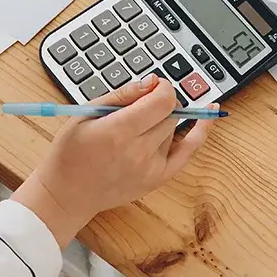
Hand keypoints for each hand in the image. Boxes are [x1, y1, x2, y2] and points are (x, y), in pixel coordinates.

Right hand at [11, 74, 212, 246]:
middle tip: (143, 103)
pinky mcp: (157, 179)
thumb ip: (121, 95)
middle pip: (169, 114)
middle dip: (161, 102)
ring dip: (162, 121)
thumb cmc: (70, 153)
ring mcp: (151, 168)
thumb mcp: (86, 114)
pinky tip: (208, 116)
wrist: (68, 193)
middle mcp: (139, 151)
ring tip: (138, 126)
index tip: (154, 85)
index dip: (162, 87)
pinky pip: (187, 153)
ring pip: (173, 130)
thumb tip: (151, 82)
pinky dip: (200, 134)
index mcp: (119, 131)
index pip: (161, 101)